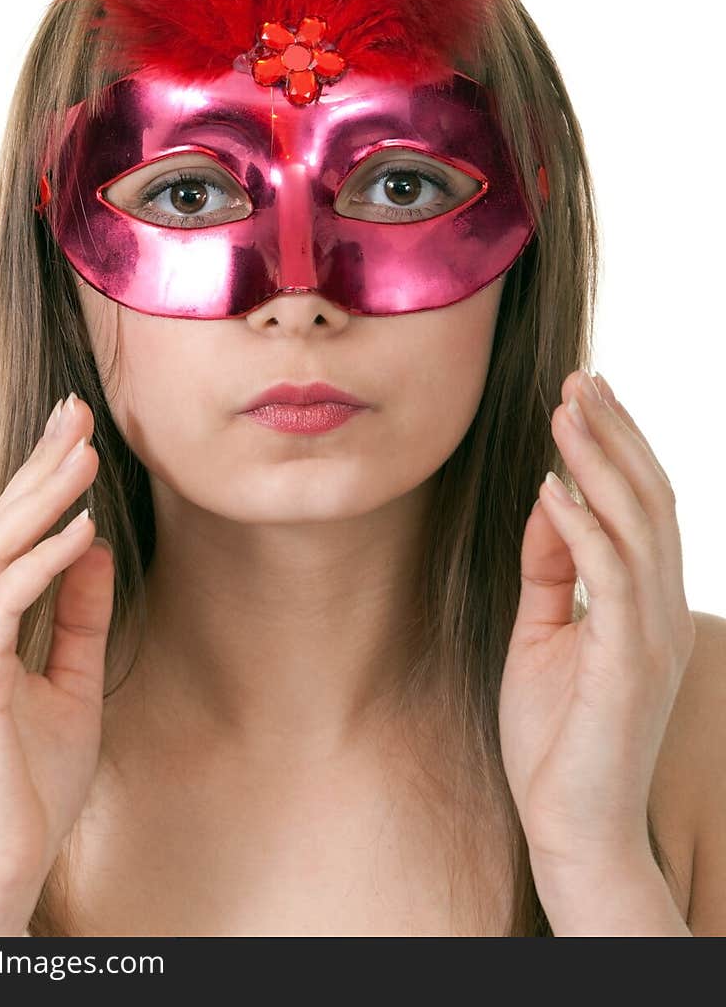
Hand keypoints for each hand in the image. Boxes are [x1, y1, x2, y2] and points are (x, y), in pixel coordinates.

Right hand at [0, 393, 113, 903]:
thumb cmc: (29, 787)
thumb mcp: (70, 683)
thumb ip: (77, 615)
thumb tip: (93, 543)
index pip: (2, 537)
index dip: (37, 481)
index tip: (75, 432)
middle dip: (40, 466)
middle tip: (79, 411)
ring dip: (44, 499)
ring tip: (87, 453)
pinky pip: (4, 603)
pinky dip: (44, 562)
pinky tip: (81, 529)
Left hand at [498, 370, 694, 880]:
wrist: (572, 826)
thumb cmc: (557, 737)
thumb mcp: (542, 633)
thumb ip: (551, 568)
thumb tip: (550, 497)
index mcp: (647, 603)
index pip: (644, 506)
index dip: (619, 446)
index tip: (583, 394)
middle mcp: (661, 611)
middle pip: (649, 500)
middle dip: (614, 433)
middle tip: (578, 378)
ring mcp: (652, 636)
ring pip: (637, 525)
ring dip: (598, 461)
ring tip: (564, 411)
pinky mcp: (628, 663)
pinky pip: (610, 577)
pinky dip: (582, 525)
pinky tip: (551, 488)